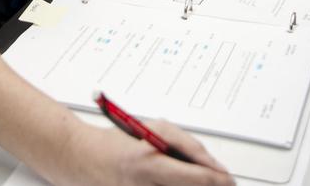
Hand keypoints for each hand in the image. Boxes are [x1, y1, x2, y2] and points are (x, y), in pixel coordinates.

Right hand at [48, 120, 233, 185]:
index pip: (196, 178)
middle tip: (219, 184)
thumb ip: (185, 145)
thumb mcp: (154, 130)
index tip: (228, 181)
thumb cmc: (117, 142)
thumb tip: (210, 164)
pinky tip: (172, 184)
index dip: (218, 181)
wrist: (81, 158)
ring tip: (194, 181)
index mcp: (148, 165)